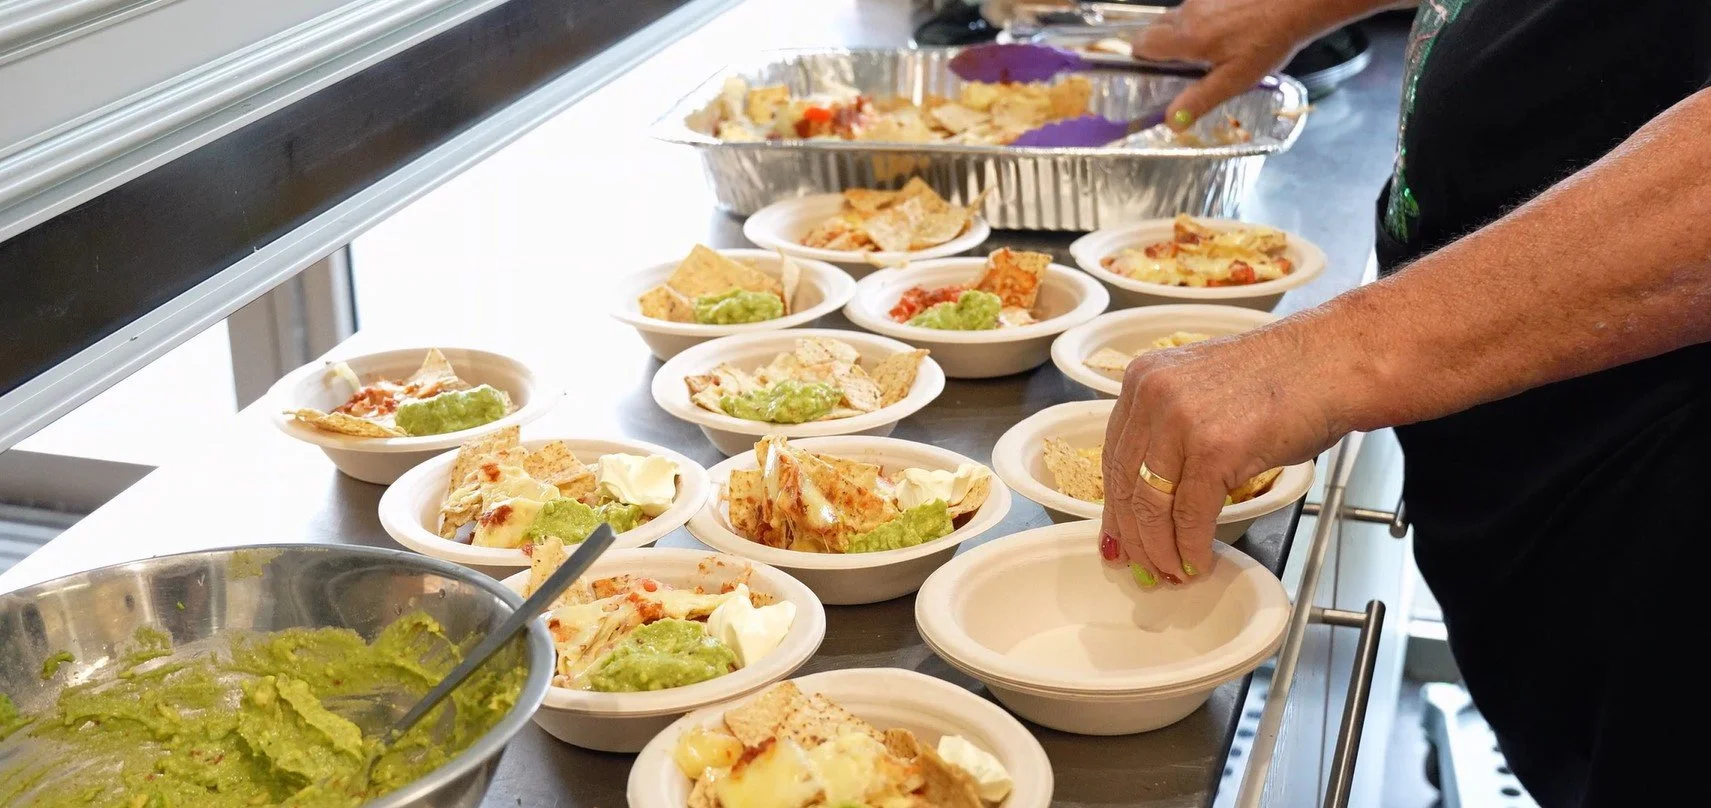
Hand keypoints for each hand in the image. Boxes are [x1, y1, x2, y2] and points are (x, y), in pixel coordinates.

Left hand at [1098, 323, 1351, 583]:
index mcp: (1143, 379)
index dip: (1115, 507)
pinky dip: (1191, 547)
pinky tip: (1197, 561)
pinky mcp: (1213, 449)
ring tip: (1170, 571)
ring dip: (1159, 549)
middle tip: (1143, 566)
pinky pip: (1191, 514)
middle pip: (1125, 485)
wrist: (1332, 363)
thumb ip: (1170, 431)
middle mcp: (1153, 395)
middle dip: (1133, 536)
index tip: (1117, 536)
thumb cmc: (1283, 380)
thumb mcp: (1203, 392)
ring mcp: (1181, 421)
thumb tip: (1153, 492)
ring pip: (1152, 505)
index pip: (1113, 457)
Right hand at [1130, 0, 1344, 128]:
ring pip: (1176, 17)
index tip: (1155, 73)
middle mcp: (1187, 13)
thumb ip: (1199, 100)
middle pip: (1154, 28)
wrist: (1296, 3)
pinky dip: (1201, 20)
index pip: (1141, 44)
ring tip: (1208, 52)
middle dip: (1159, 47)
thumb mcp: (1234, 80)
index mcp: (1185, 38)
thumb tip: (1170, 123)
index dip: (1141, 59)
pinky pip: (1196, 7)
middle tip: (1180, 67)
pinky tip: (1225, 32)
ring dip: (1181, 33)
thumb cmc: (1267, 42)